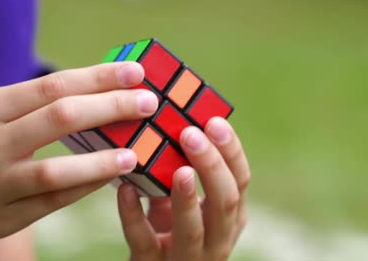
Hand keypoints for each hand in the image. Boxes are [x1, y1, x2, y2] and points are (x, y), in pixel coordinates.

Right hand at [0, 62, 158, 249]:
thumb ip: (29, 106)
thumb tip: (93, 92)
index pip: (53, 86)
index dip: (99, 78)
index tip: (135, 72)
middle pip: (62, 117)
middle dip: (113, 107)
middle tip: (149, 102)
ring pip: (57, 168)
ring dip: (103, 159)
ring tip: (135, 152)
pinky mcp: (1, 216)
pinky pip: (53, 201)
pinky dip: (85, 187)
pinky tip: (111, 177)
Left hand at [118, 118, 249, 260]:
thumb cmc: (170, 229)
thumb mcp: (183, 202)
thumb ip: (181, 171)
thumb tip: (167, 123)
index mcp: (230, 215)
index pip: (241, 179)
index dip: (231, 150)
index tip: (215, 121)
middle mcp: (218, 238)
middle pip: (225, 201)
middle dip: (211, 166)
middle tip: (191, 134)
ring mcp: (188, 257)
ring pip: (193, 229)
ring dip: (186, 198)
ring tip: (179, 169)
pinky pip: (145, 242)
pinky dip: (135, 215)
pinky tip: (126, 190)